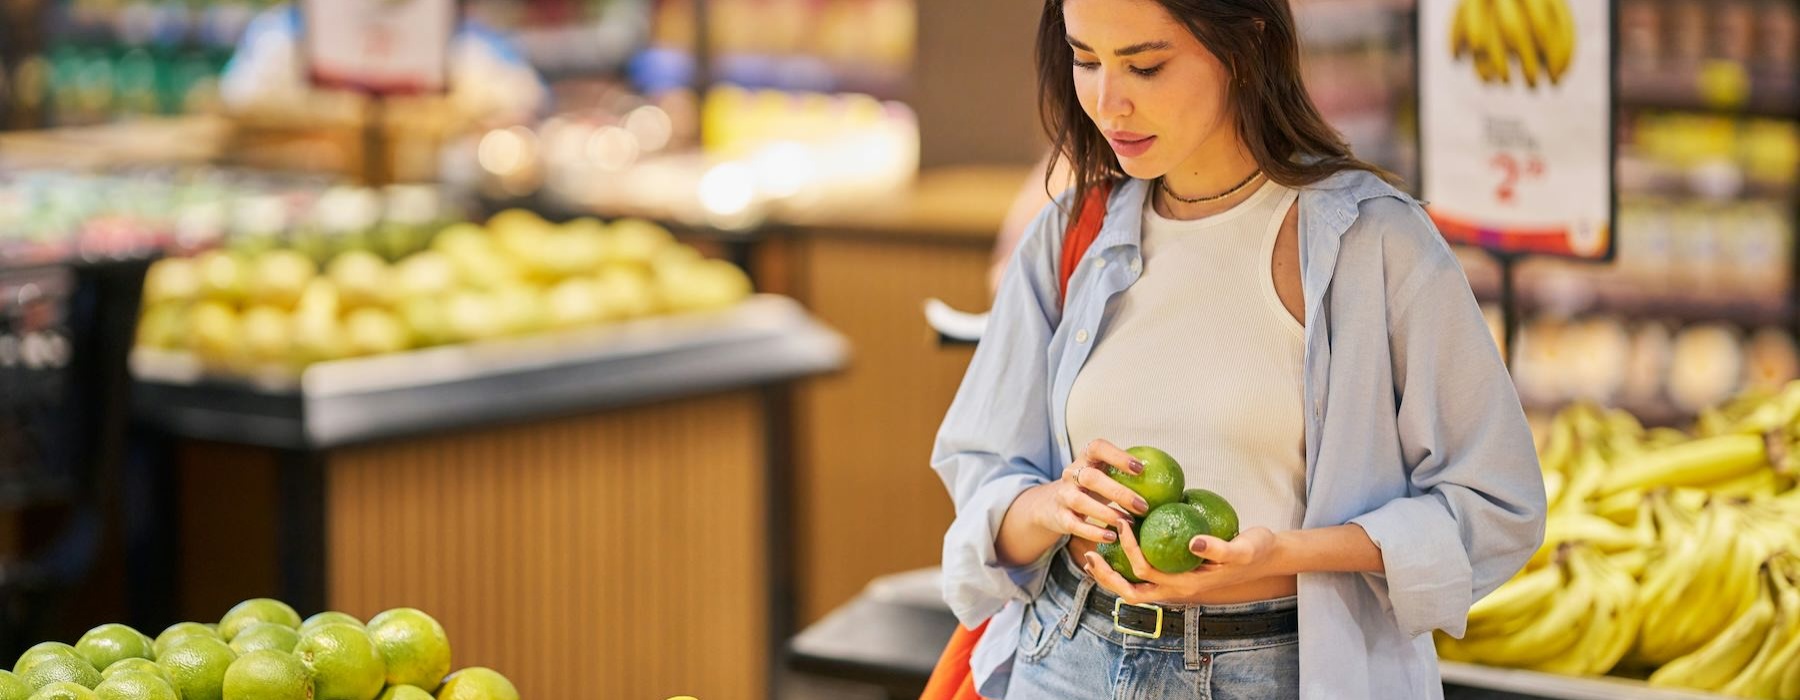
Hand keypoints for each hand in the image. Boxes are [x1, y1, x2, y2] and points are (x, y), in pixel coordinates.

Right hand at [1033, 439, 1153, 544]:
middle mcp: (1071, 473)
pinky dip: (1093, 532)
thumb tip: (1174, 483)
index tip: (1140, 469)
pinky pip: (1075, 525)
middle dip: (1118, 492)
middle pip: (1091, 478)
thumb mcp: (1104, 475)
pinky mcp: (1060, 516)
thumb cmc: (1092, 488)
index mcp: (1086, 458)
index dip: (1118, 456)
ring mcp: (1063, 495)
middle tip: (1143, 506)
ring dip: (1107, 513)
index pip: (1097, 448)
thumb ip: (1127, 475)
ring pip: (1081, 501)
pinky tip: (1112, 537)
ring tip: (1129, 523)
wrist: (1054, 504)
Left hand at [1080, 525, 1283, 605]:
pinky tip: (1118, 548)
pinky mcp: (1175, 578)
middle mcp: (1176, 590)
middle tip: (1088, 553)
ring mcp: (1174, 586)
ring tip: (1094, 555)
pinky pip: (1143, 579)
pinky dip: (1125, 569)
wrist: (1266, 558)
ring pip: (1133, 589)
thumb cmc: (1255, 550)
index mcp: (1187, 584)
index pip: (1145, 572)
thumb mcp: (1243, 548)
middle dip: (1106, 576)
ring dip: (1111, 576)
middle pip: (1130, 591)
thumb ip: (1220, 548)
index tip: (1122, 521)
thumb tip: (1194, 543)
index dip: (1128, 550)